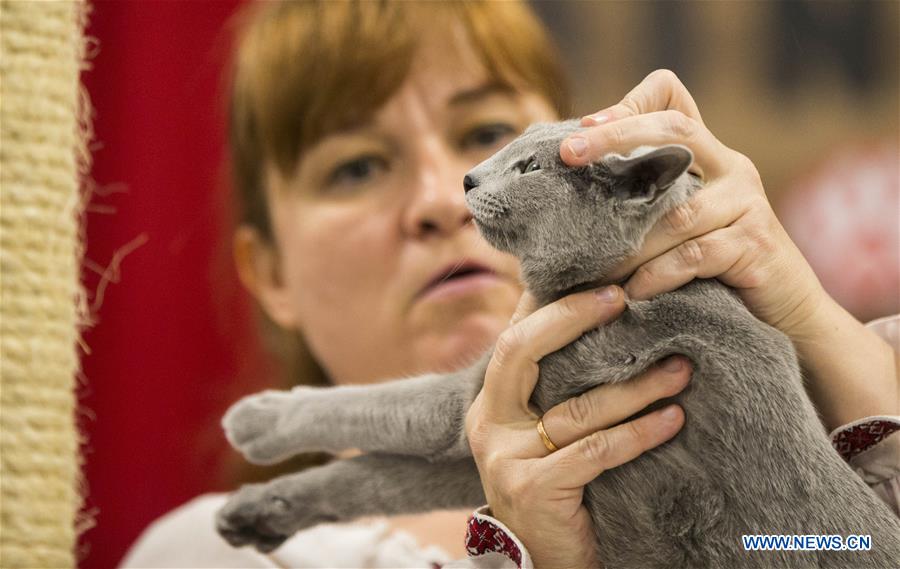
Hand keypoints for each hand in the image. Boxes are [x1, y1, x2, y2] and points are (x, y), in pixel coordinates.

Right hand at [465, 287, 690, 567]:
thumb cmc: (559, 488)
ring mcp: (505, 457)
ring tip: (681, 369)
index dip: (550, 301)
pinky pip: (595, 451)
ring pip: (576, 407)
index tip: (601, 277)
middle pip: (521, 350)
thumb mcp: (547, 433)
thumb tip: (608, 323)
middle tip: (625, 298)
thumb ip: (560, 388)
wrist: (543, 562)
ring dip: (635, 386)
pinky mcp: (533, 488)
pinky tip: (673, 420)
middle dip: (572, 317)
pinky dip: (639, 434)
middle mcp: (488, 422)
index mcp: (491, 402)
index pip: (515, 335)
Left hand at [560, 69, 826, 338]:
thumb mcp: (679, 225)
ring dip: (629, 242)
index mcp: (708, 154)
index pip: (673, 98)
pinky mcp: (756, 243)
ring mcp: (747, 202)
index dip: (629, 102)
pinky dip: (658, 274)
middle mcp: (731, 166)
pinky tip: (633, 292)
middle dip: (616, 137)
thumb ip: (644, 202)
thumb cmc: (718, 270)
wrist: (788, 310)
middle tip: (568, 154)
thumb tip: (568, 201)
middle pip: (675, 129)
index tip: (582, 127)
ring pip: (677, 212)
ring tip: (593, 265)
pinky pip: (695, 254)